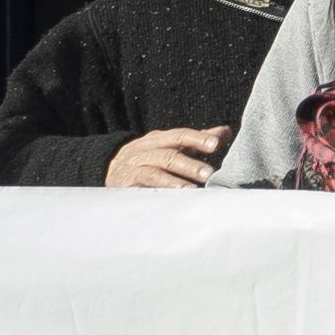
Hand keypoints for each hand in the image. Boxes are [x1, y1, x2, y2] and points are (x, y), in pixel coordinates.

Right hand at [105, 129, 223, 188]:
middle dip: (189, 165)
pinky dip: (155, 195)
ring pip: (154, 174)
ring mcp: (135, 169)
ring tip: (191, 191)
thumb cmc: (149, 157)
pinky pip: (141, 191)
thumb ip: (196, 140)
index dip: (197, 139)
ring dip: (173, 183)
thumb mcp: (169, 145)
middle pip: (168, 156)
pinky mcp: (126, 187)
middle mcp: (145, 152)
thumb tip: (225, 132)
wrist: (109, 168)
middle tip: (209, 174)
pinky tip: (169, 202)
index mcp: (158, 139)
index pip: (179, 135)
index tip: (216, 144)